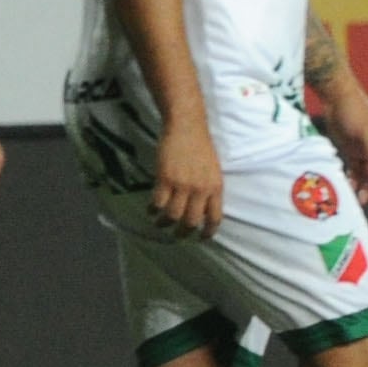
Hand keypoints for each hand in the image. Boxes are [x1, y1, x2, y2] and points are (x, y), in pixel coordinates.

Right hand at [151, 112, 224, 237]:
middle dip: (183, 232)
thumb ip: (209, 189)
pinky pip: (157, 203)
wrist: (188, 128)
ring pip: (173, 216)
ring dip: (164, 223)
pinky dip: (152, 210)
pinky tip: (150, 210)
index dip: (208, 232)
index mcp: (216, 187)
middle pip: (192, 221)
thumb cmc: (201, 147)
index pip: (215, 217)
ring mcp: (183, 185)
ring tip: (160, 223)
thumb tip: (201, 208)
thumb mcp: (213, 170)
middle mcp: (201, 189)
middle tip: (176, 234)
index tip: (202, 238)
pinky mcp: (165, 179)